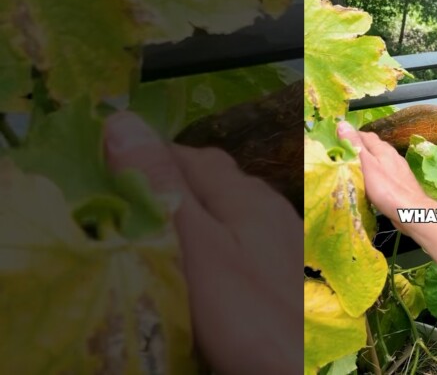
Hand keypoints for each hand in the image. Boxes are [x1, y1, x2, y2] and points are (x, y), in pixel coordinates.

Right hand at [104, 112, 300, 374]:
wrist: (299, 367)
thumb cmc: (245, 310)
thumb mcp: (196, 246)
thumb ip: (162, 187)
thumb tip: (123, 119)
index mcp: (244, 194)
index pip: (187, 155)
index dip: (144, 156)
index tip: (103, 171)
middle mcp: (267, 206)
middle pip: (211, 178)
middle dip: (166, 180)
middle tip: (121, 201)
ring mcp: (280, 237)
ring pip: (227, 208)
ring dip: (190, 210)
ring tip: (152, 229)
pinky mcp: (281, 269)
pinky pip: (239, 237)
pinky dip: (211, 238)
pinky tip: (199, 260)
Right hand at [335, 121, 436, 237]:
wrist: (411, 211)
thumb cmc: (386, 188)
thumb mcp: (367, 165)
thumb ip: (355, 146)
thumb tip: (342, 124)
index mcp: (383, 148)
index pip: (364, 135)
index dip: (350, 136)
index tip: (336, 141)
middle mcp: (392, 155)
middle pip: (373, 146)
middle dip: (358, 148)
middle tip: (342, 155)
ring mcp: (398, 168)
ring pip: (379, 159)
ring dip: (367, 161)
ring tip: (353, 168)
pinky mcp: (400, 181)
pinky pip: (384, 172)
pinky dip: (374, 173)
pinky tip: (370, 181)